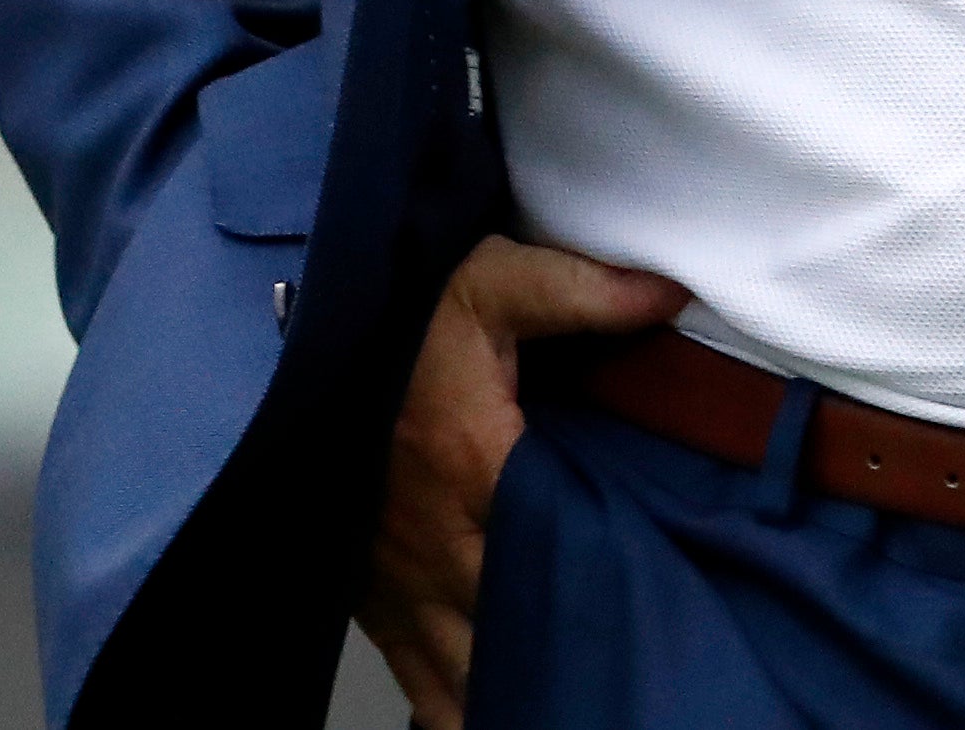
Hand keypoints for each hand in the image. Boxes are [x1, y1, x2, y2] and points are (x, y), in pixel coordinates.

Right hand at [354, 237, 686, 729]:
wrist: (299, 340)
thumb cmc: (397, 316)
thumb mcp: (484, 279)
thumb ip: (572, 288)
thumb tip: (665, 292)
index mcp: (476, 468)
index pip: (558, 552)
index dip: (610, 588)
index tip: (658, 610)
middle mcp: (437, 542)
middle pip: (519, 630)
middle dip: (567, 653)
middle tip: (629, 672)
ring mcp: (398, 580)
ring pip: (469, 672)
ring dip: (513, 689)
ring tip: (570, 703)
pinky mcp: (368, 597)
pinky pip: (417, 680)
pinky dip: (456, 709)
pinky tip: (492, 717)